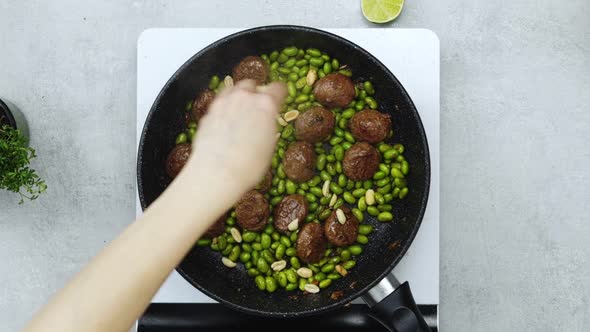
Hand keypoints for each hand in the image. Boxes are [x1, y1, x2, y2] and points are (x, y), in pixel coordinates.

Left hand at [186, 79, 286, 202]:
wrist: (217, 173)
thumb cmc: (248, 165)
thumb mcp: (270, 145)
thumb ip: (268, 124)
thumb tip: (265, 121)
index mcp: (266, 104)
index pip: (278, 88)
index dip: (280, 93)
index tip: (280, 97)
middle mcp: (245, 97)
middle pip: (252, 84)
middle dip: (256, 93)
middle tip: (258, 107)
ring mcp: (224, 102)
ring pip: (233, 89)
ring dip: (238, 96)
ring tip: (240, 110)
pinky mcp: (209, 112)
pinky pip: (219, 102)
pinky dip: (224, 107)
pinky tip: (225, 121)